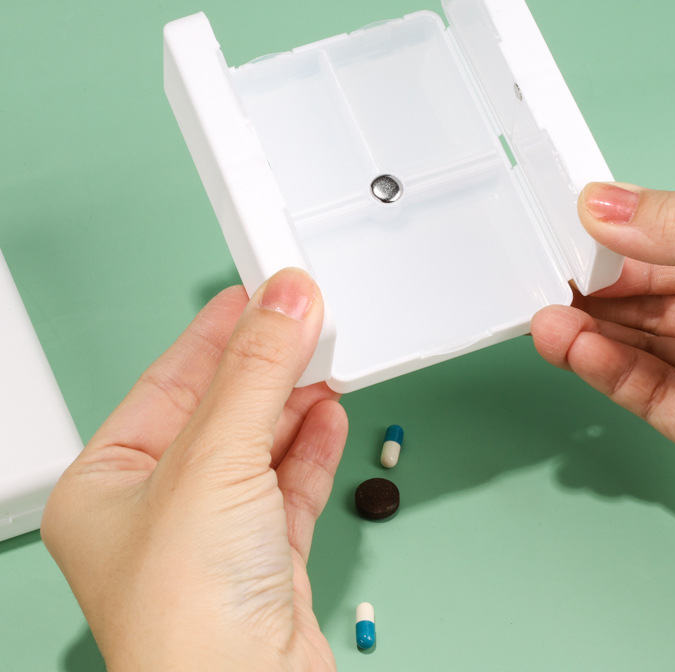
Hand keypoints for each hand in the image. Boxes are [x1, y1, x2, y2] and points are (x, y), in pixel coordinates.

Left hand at [42, 269, 347, 670]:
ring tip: (327, 356)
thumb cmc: (186, 620)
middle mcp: (158, 508)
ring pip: (262, 443)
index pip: (168, 380)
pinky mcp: (266, 556)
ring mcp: (215, 533)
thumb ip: (257, 372)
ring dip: (297, 400)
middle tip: (306, 315)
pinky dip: (314, 444)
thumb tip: (285, 299)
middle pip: (222, 408)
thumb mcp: (216, 461)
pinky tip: (329, 413)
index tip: (258, 288)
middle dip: (267, 363)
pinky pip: (291, 482)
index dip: (217, 330)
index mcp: (109, 484)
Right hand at [532, 183, 674, 532]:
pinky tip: (575, 348)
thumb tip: (607, 202)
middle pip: (655, 298)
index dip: (625, 239)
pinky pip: (646, 393)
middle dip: (600, 287)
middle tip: (550, 274)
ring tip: (547, 315)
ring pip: (642, 346)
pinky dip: (605, 371)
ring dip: (589, 331)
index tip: (574, 230)